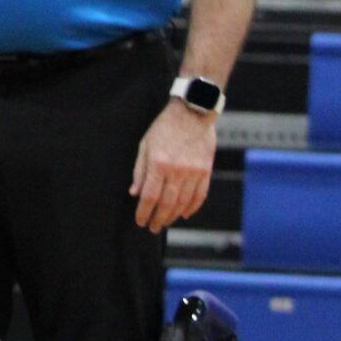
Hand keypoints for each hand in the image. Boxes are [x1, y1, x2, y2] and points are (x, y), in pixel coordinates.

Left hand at [130, 98, 216, 232]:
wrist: (192, 113)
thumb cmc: (164, 128)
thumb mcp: (145, 145)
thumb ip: (140, 171)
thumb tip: (135, 193)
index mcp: (158, 163)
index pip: (150, 196)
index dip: (144, 212)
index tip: (140, 221)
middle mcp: (177, 170)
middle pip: (167, 203)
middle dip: (158, 219)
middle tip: (152, 227)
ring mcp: (194, 172)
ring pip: (184, 202)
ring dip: (173, 216)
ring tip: (165, 222)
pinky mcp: (206, 171)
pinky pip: (200, 195)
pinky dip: (192, 207)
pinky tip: (184, 213)